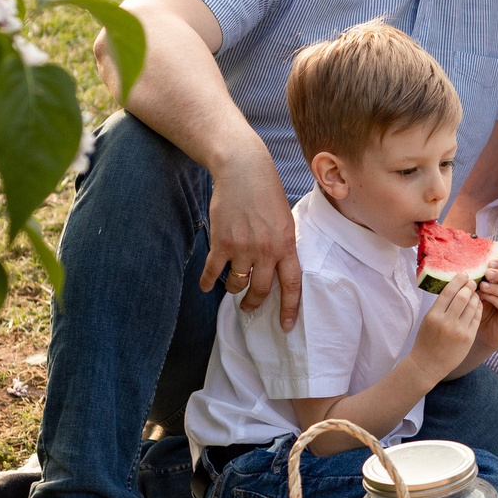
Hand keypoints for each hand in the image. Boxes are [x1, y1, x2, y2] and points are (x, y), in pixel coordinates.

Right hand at [200, 152, 301, 328]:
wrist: (244, 171)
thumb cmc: (267, 193)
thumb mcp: (286, 220)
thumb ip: (283, 246)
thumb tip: (280, 269)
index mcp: (286, 245)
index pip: (291, 285)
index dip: (289, 308)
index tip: (286, 326)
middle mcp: (266, 250)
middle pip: (261, 290)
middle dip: (255, 303)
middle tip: (250, 307)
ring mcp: (242, 247)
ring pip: (237, 283)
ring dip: (234, 290)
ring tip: (233, 288)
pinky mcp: (221, 242)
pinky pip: (214, 271)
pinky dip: (209, 281)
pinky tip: (206, 286)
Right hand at [409, 275, 483, 378]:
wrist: (428, 364)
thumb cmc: (426, 340)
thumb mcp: (428, 320)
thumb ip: (440, 305)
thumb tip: (455, 287)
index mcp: (434, 315)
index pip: (449, 291)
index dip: (458, 280)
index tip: (463, 275)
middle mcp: (447, 322)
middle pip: (463, 296)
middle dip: (469, 286)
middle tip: (472, 282)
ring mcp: (459, 331)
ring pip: (472, 306)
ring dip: (475, 296)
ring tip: (475, 293)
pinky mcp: (468, 338)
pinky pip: (477, 318)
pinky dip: (478, 308)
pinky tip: (477, 305)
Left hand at [471, 257, 497, 348]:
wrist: (484, 332)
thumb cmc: (480, 308)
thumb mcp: (479, 292)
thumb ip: (478, 280)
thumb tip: (467, 267)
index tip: (489, 262)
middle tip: (487, 273)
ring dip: (495, 287)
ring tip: (483, 286)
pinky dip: (495, 299)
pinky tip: (485, 297)